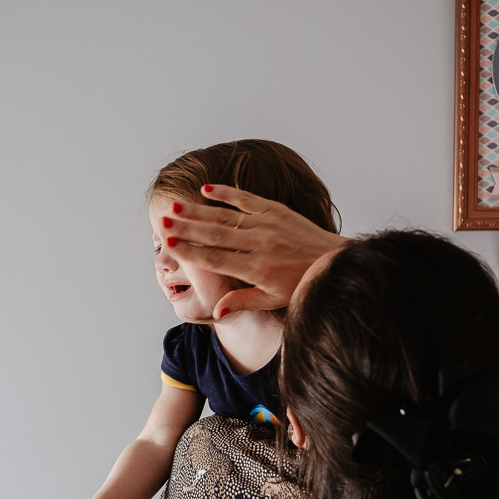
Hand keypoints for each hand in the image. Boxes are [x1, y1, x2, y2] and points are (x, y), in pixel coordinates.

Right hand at [164, 185, 346, 317]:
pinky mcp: (277, 210)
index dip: (191, 251)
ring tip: (175, 206)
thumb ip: (243, 302)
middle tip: (162, 221)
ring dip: (199, 210)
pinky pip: (247, 199)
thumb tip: (215, 309)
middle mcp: (261, 245)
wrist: (335, 262)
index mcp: (257, 270)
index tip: (170, 245)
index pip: (217, 259)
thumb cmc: (302, 284)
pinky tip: (206, 189)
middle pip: (216, 235)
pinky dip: (227, 193)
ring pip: (226, 217)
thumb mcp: (273, 300)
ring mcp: (268, 225)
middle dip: (187, 228)